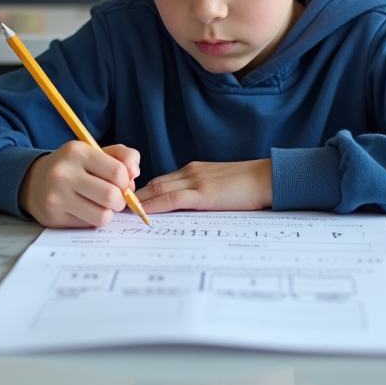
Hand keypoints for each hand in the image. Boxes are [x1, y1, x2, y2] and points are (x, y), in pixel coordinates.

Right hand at [18, 142, 140, 227]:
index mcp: (77, 152)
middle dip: (120, 201)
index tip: (120, 183)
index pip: (117, 172)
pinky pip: (88, 225)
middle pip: (111, 196)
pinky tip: (85, 210)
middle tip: (115, 199)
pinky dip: (93, 220)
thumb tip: (135, 172)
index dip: (126, 182)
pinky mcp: (53, 217)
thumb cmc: (73, 166)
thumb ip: (122, 156)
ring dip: (108, 213)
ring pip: (102, 215)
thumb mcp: (95, 152)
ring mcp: (56, 197)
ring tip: (101, 206)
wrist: (34, 181)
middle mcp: (63, 173)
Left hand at [134, 159, 271, 214]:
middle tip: (116, 208)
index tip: (129, 204)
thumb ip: (203, 193)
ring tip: (122, 212)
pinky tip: (144, 214)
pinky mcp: (204, 193)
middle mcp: (191, 172)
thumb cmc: (250, 185)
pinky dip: (155, 206)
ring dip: (139, 201)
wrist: (269, 177)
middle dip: (134, 196)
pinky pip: (173, 200)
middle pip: (154, 183)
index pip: (161, 181)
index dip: (143, 192)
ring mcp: (196, 181)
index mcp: (195, 170)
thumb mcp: (221, 186)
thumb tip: (188, 209)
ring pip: (158, 189)